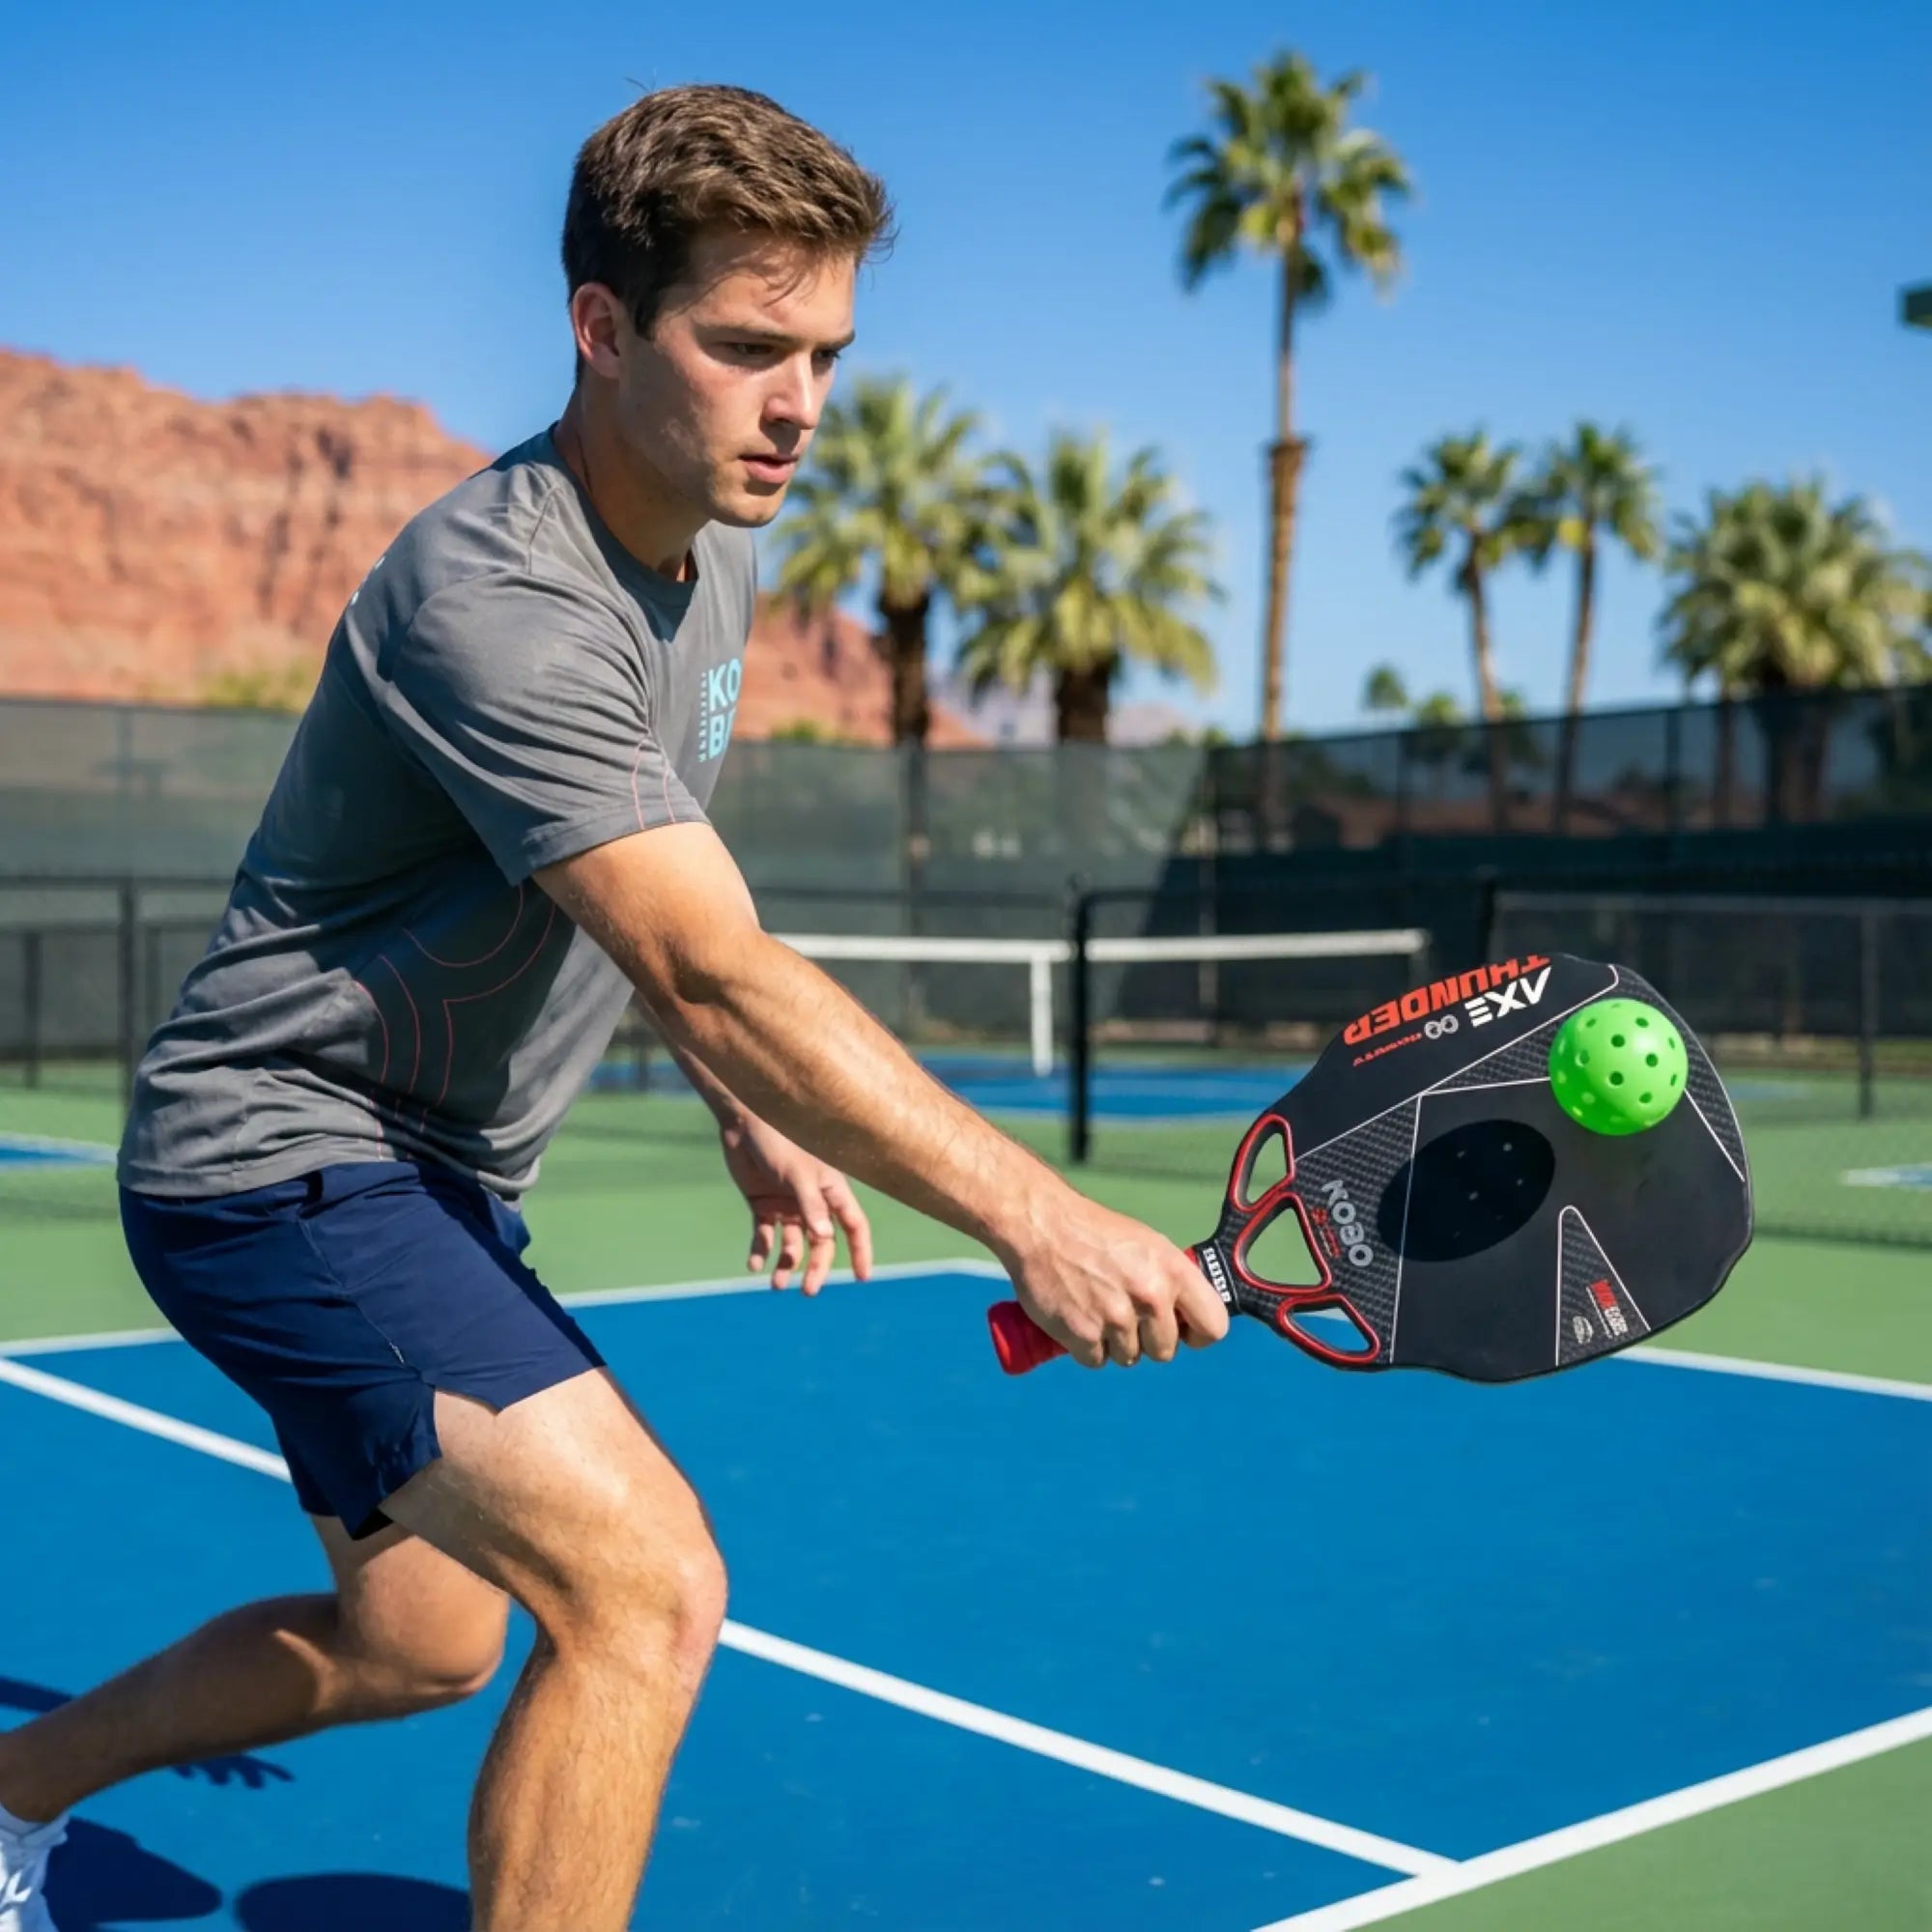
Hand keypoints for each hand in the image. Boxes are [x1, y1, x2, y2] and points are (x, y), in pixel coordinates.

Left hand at [719, 1114, 873, 1294]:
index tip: (862, 1278)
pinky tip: (754, 1266)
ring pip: (793, 1244)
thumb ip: (811, 1205)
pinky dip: (760, 1252)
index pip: (853, 1225)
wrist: (743, 1122)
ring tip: (776, 1284)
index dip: (861, 1251)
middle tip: (808, 1291)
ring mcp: (787, 1204)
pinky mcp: (762, 1204)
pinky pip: (764, 1236)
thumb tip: (825, 1238)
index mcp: (830, 1190)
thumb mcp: (797, 1174)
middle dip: (816, 1268)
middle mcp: (812, 1201)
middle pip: (822, 1243)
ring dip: (786, 1264)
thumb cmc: (777, 1141)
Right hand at [1003, 1195, 1228, 1368]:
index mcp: (1173, 1270)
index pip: (1213, 1326)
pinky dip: (1086, 1347)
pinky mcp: (1083, 1333)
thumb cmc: (1095, 1234)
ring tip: (1096, 1309)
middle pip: (1165, 1351)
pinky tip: (1078, 1317)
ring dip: (1113, 1343)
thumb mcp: (1148, 1246)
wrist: (1042, 1226)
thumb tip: (1188, 1317)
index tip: (1182, 1331)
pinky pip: (1096, 1360)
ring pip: (1129, 1358)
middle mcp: (1150, 1295)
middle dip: (1147, 1340)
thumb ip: (1171, 1281)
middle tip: (1124, 1314)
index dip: (1197, 1335)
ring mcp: (1116, 1317)